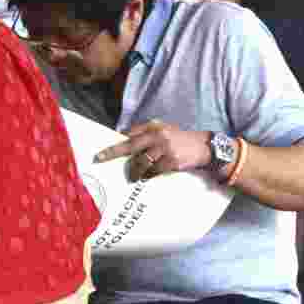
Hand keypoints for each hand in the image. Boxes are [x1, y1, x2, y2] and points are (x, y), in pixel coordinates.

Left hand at [94, 119, 210, 181]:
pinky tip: (147, 177)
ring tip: (133, 176)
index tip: (101, 151)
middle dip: (113, 153)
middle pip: (130, 145)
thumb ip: (146, 134)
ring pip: (141, 162)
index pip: (130, 134)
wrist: (203, 146)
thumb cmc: (179, 139)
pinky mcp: (171, 160)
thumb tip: (124, 139)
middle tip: (100, 159)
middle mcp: (158, 135)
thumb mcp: (164, 130)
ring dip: (134, 171)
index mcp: (154, 127)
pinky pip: (153, 171)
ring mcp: (165, 148)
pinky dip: (148, 175)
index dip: (115, 143)